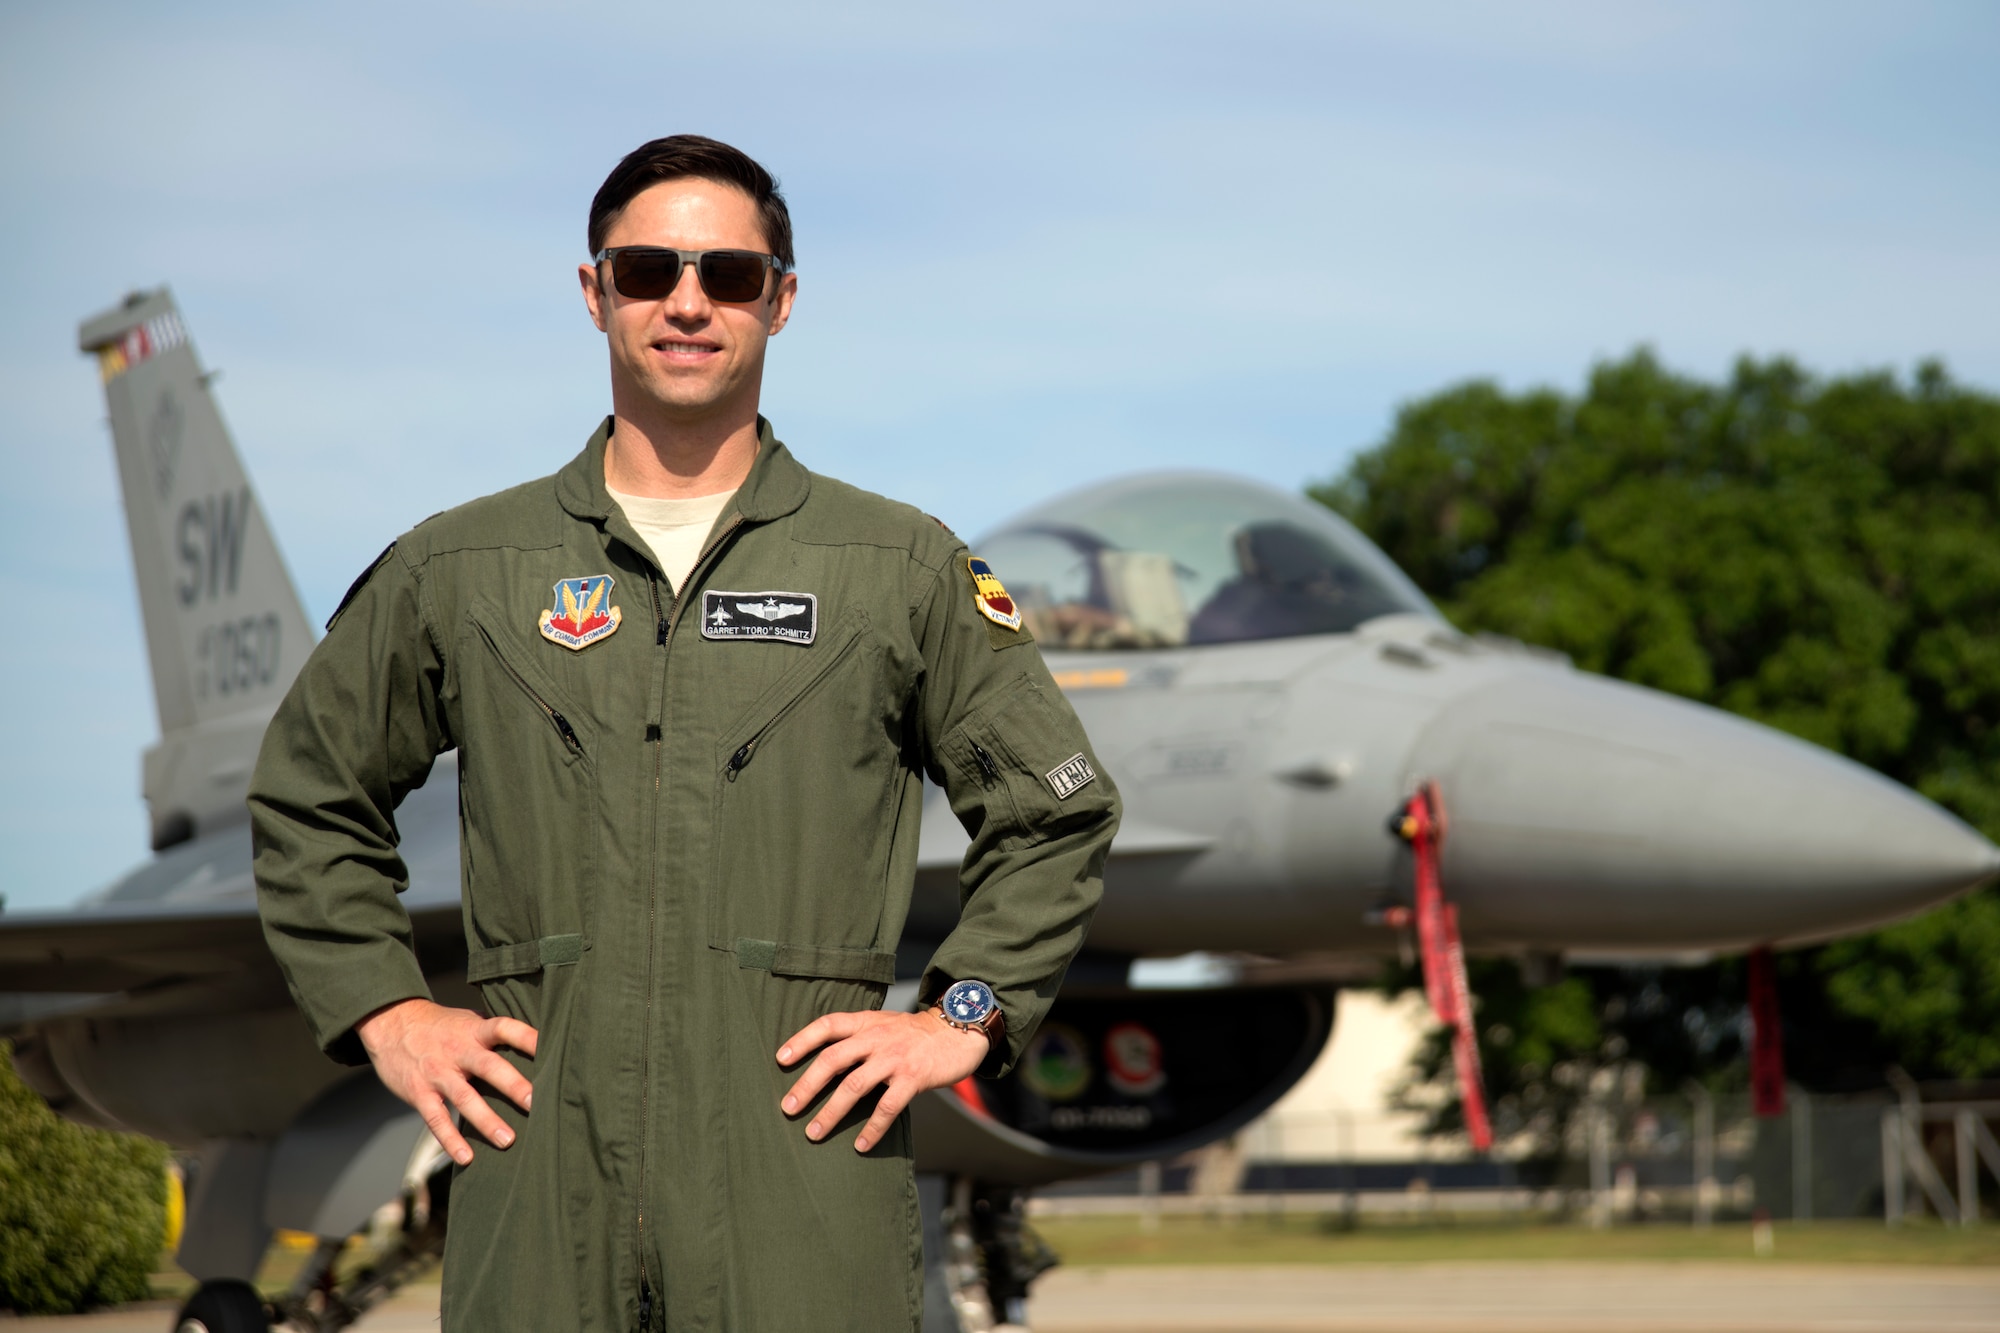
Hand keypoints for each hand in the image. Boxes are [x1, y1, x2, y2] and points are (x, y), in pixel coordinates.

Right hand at [356, 997, 538, 1165]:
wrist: (390, 1022)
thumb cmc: (441, 1026)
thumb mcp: (469, 1020)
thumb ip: (495, 1034)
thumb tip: (539, 1044)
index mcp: (475, 1030)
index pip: (505, 1028)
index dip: (528, 1037)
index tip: (552, 1049)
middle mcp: (458, 1050)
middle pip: (488, 1066)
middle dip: (513, 1084)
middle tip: (535, 1102)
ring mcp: (437, 1072)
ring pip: (465, 1097)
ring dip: (486, 1120)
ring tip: (508, 1140)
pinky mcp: (419, 1092)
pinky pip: (436, 1119)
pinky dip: (451, 1140)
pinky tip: (467, 1157)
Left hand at [777, 1009, 989, 1152]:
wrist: (958, 1030)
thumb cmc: (915, 1033)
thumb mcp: (884, 1024)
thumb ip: (858, 1037)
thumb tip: (825, 1065)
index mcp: (866, 1022)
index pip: (827, 1025)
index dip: (802, 1040)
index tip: (780, 1059)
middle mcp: (877, 1037)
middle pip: (833, 1059)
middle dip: (807, 1085)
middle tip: (788, 1108)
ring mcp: (895, 1058)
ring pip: (855, 1086)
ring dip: (831, 1112)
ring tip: (814, 1134)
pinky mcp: (914, 1077)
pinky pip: (888, 1107)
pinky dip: (872, 1128)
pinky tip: (861, 1145)